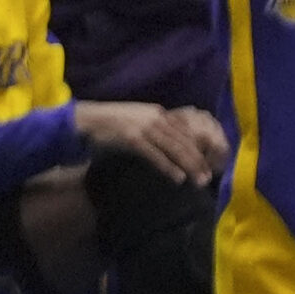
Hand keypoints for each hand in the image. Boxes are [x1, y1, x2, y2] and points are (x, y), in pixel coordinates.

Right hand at [75, 100, 226, 184]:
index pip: (185, 131)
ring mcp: (143, 127)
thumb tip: (169, 142)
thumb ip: (153, 127)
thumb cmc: (110, 123)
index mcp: (157, 112)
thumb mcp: (136, 119)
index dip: (198, 147)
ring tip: (199, 181)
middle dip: (198, 160)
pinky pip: (155, 155)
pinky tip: (178, 178)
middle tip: (208, 177)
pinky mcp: (132, 138)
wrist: (86, 120)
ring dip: (189, 166)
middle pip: (183, 141)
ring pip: (174, 148)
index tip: (208, 162)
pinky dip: (169, 167)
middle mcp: (154, 118)